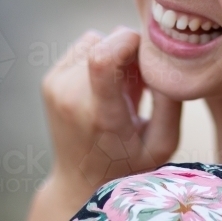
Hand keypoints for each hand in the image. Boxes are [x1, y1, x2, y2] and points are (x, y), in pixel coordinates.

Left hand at [28, 27, 181, 219]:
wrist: (79, 182)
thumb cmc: (127, 165)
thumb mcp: (162, 144)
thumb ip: (171, 102)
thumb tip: (167, 60)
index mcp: (99, 114)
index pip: (103, 57)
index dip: (130, 41)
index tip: (150, 55)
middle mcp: (70, 96)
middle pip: (106, 43)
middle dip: (132, 52)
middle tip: (142, 83)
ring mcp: (55, 86)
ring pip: (97, 39)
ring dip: (116, 54)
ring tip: (123, 87)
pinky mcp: (50, 79)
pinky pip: (84, 46)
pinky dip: (100, 57)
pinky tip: (107, 85)